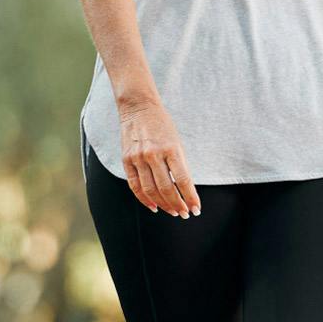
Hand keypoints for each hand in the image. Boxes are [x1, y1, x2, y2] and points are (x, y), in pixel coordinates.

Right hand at [117, 98, 200, 217]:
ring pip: (150, 190)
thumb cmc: (163, 126)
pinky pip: (135, 185)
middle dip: (177, 204)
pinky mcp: (126, 160)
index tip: (196, 209)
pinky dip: (144, 199)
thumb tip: (185, 190)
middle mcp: (154, 154)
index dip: (190, 197)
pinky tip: (154, 206)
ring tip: (173, 212)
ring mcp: (138, 158)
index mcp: (171, 149)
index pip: (183, 180)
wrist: (139, 108)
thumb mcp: (177, 142)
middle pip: (166, 188)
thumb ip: (179, 164)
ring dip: (163, 204)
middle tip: (185, 214)